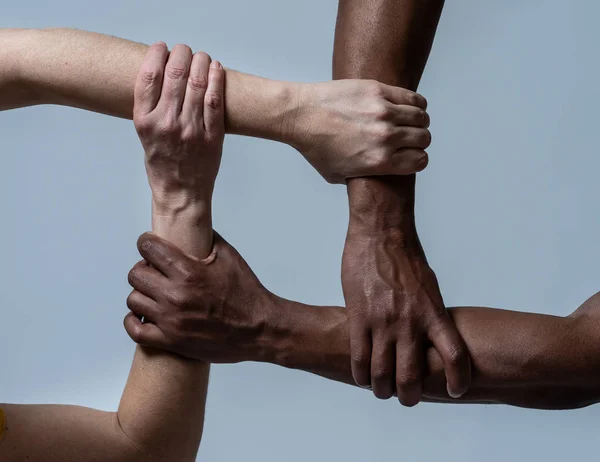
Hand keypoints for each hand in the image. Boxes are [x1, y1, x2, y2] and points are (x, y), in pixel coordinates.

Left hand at [123, 232, 273, 362]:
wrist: (259, 329)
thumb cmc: (247, 293)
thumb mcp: (230, 257)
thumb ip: (207, 239)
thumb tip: (193, 226)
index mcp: (189, 272)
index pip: (148, 248)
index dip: (146, 243)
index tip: (150, 245)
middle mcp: (176, 295)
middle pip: (135, 274)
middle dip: (144, 268)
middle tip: (155, 271)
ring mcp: (171, 320)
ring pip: (133, 299)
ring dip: (141, 293)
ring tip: (154, 293)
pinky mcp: (171, 341)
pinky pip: (135, 331)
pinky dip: (133, 321)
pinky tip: (142, 314)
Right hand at [133, 42, 224, 212]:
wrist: (181, 192)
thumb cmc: (161, 163)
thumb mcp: (144, 134)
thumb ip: (151, 106)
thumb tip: (161, 72)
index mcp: (145, 121)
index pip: (149, 76)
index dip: (156, 54)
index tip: (162, 47)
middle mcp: (167, 123)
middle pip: (175, 73)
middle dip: (181, 53)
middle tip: (184, 50)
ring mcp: (191, 129)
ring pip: (197, 82)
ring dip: (200, 62)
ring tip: (200, 57)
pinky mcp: (212, 135)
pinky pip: (215, 100)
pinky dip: (216, 79)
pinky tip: (216, 68)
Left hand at [290, 80, 430, 183]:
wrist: (300, 116)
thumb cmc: (314, 147)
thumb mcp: (337, 175)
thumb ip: (360, 177)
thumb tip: (374, 177)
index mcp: (379, 161)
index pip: (420, 161)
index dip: (418, 159)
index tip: (411, 154)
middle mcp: (385, 137)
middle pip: (424, 138)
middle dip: (419, 140)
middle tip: (408, 137)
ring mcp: (383, 112)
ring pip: (421, 116)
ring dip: (418, 120)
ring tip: (408, 120)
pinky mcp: (378, 91)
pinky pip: (412, 97)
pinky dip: (415, 103)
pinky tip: (406, 106)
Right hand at [342, 228, 470, 405]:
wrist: (381, 234)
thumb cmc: (406, 258)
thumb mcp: (429, 288)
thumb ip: (430, 315)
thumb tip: (431, 337)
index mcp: (434, 314)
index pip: (455, 356)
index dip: (457, 380)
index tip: (455, 390)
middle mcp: (410, 322)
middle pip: (412, 376)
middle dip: (409, 396)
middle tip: (406, 397)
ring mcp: (383, 321)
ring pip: (381, 373)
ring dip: (382, 389)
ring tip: (381, 390)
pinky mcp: (359, 316)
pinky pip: (359, 356)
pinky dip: (361, 373)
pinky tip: (362, 376)